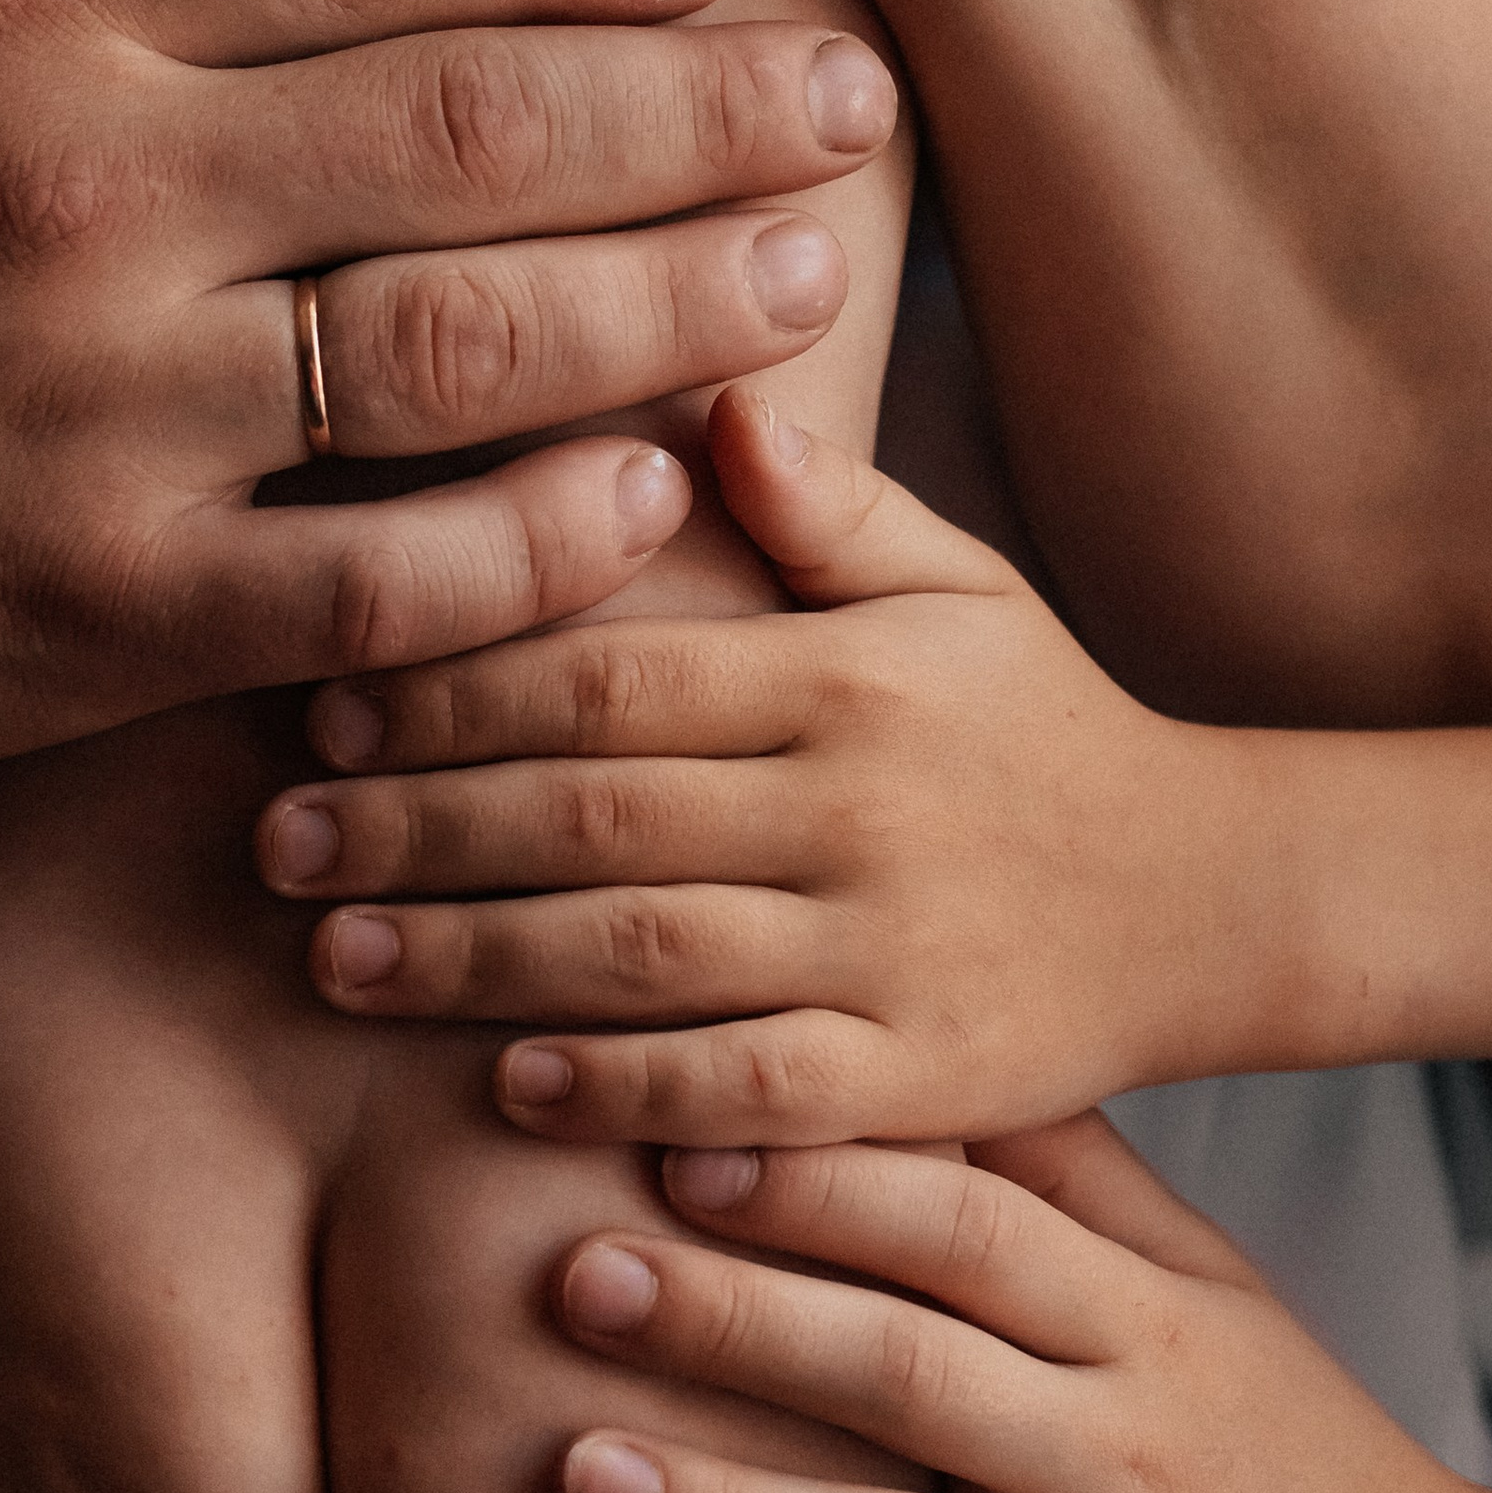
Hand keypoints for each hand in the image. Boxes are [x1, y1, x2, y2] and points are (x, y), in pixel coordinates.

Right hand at [0, 0, 897, 795]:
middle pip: (470, 127)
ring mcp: (104, 416)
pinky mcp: (102, 614)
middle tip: (851, 92)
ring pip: (463, 345)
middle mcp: (85, 195)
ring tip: (813, 265)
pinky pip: (380, 577)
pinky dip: (538, 544)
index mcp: (17, 10)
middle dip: (695, 106)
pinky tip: (661, 493)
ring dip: (669, 301)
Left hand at [259, 392, 1267, 1138]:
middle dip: (415, 828)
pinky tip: (508, 1089)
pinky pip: (747, 1087)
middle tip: (275, 847)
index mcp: (845, 676)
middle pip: (593, 814)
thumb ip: (827, 506)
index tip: (321, 709)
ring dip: (472, 960)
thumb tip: (709, 403)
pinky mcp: (922, 1077)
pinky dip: (624, 1088)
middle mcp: (860, 806)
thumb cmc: (1038, 729)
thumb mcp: (957, 588)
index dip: (450, 692)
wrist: (1215, 897)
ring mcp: (891, 950)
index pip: (608, 676)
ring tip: (331, 963)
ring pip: (643, 955)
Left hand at [543, 1117, 1491, 1492]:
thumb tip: (912, 1034)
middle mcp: (1121, 1464)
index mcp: (1142, 1328)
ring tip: (566, 1479)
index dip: (820, 1183)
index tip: (668, 1141)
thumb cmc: (1277, 1437)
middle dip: (733, 1325)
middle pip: (906, 1376)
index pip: (967, 1230)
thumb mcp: (1210, 1284)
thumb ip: (1071, 1173)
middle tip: (569, 1277)